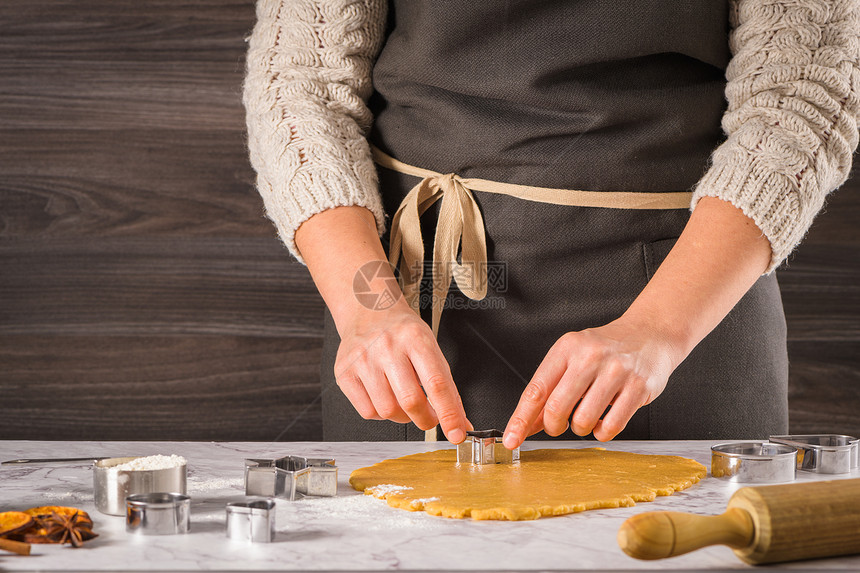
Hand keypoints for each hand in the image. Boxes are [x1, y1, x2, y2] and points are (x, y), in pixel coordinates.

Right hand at [334, 298, 469, 443]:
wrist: (369, 311)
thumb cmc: (403, 333)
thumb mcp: (431, 349)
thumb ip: (447, 387)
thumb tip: (461, 424)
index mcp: (415, 338)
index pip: (437, 383)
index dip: (449, 414)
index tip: (457, 434)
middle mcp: (387, 347)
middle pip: (410, 401)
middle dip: (426, 419)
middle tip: (430, 417)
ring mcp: (362, 360)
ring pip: (388, 411)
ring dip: (403, 416)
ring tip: (404, 401)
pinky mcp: (344, 373)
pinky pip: (368, 412)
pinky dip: (381, 414)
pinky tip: (385, 397)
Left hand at [503, 317, 683, 446]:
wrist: (649, 335)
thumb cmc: (604, 350)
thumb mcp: (572, 359)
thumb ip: (550, 389)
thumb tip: (527, 424)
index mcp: (567, 348)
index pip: (536, 390)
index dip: (520, 419)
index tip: (511, 439)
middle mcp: (590, 357)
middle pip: (556, 409)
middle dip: (553, 426)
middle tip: (559, 425)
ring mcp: (616, 372)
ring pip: (583, 421)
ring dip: (580, 428)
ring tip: (587, 415)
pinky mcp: (638, 388)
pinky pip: (611, 427)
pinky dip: (602, 432)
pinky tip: (605, 418)